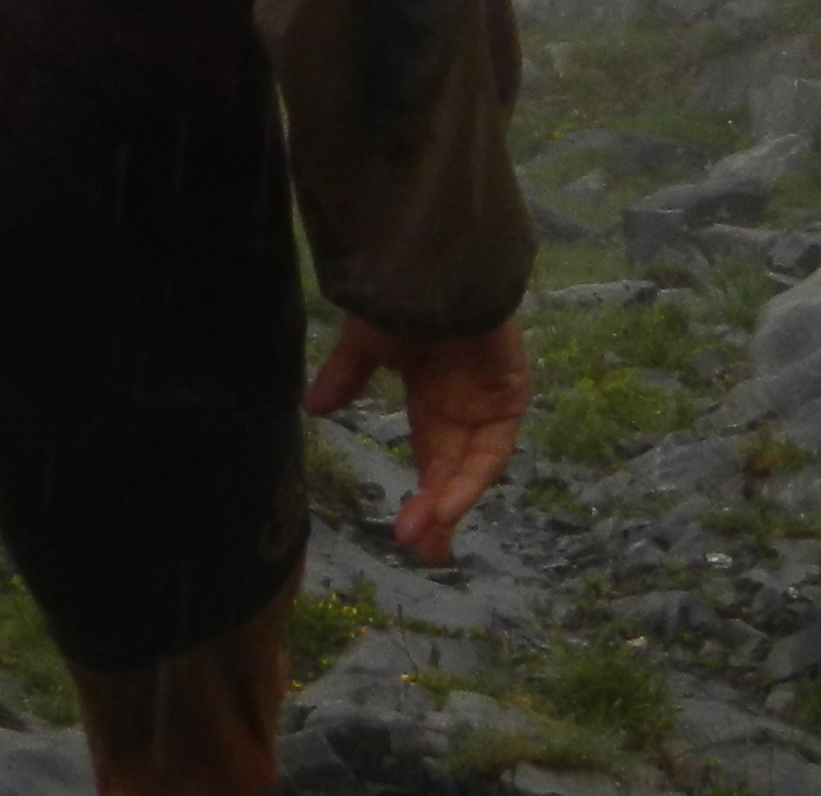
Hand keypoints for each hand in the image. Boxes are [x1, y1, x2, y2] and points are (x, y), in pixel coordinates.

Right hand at [304, 312, 532, 564]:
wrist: (436, 265)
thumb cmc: (402, 296)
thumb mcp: (366, 344)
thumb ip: (346, 377)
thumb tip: (310, 408)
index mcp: (434, 397)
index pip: (433, 461)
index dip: (422, 499)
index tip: (406, 537)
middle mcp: (464, 407)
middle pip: (454, 473)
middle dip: (438, 514)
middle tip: (422, 555)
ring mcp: (489, 403)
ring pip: (472, 469)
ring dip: (451, 504)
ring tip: (427, 539)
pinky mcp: (510, 395)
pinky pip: (491, 450)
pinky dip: (470, 479)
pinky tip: (447, 505)